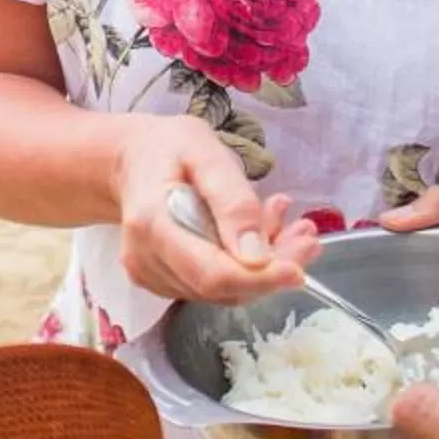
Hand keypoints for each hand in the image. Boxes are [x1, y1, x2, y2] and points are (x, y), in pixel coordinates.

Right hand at [111, 115, 319, 303]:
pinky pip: (214, 286)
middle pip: (221, 287)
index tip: (299, 268)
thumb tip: (257, 257)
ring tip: (285, 222)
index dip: (260, 279)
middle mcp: (145, 259)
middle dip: (272, 270)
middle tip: (307, 236)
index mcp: (152, 223)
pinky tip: (261, 234)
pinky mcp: (162, 281)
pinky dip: (246, 266)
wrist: (132, 160)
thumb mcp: (205, 152)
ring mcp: (150, 275)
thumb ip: (232, 201)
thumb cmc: (169, 148)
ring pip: (223, 290)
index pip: (211, 274)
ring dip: (264, 266)